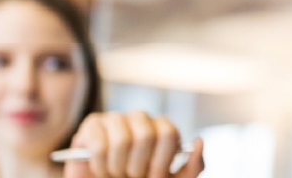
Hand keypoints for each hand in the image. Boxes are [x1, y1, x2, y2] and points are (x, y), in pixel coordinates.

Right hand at [64, 111, 205, 177]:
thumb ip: (191, 168)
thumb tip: (199, 141)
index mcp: (161, 129)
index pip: (168, 133)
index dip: (161, 161)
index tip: (154, 177)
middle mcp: (140, 119)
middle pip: (146, 135)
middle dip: (139, 166)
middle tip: (132, 177)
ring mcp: (115, 119)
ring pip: (122, 140)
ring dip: (119, 167)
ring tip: (116, 173)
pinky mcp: (92, 125)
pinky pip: (98, 143)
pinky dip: (101, 165)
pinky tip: (100, 169)